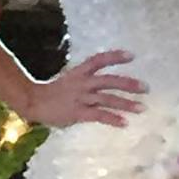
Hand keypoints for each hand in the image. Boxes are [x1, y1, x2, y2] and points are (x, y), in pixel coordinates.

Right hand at [24, 50, 146, 127]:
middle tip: (146, 88)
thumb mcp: (70, 80)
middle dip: (128, 84)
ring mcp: (80, 98)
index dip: (115, 56)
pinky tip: (125, 123)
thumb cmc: (53, 92)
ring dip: (126, 104)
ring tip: (142, 108)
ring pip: (107, 99)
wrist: (33, 102)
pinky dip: (112, 119)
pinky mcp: (77, 113)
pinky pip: (98, 115)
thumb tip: (103, 82)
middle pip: (108, 80)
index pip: (99, 60)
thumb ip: (86, 80)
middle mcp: (82, 83)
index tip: (132, 55)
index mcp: (79, 72)